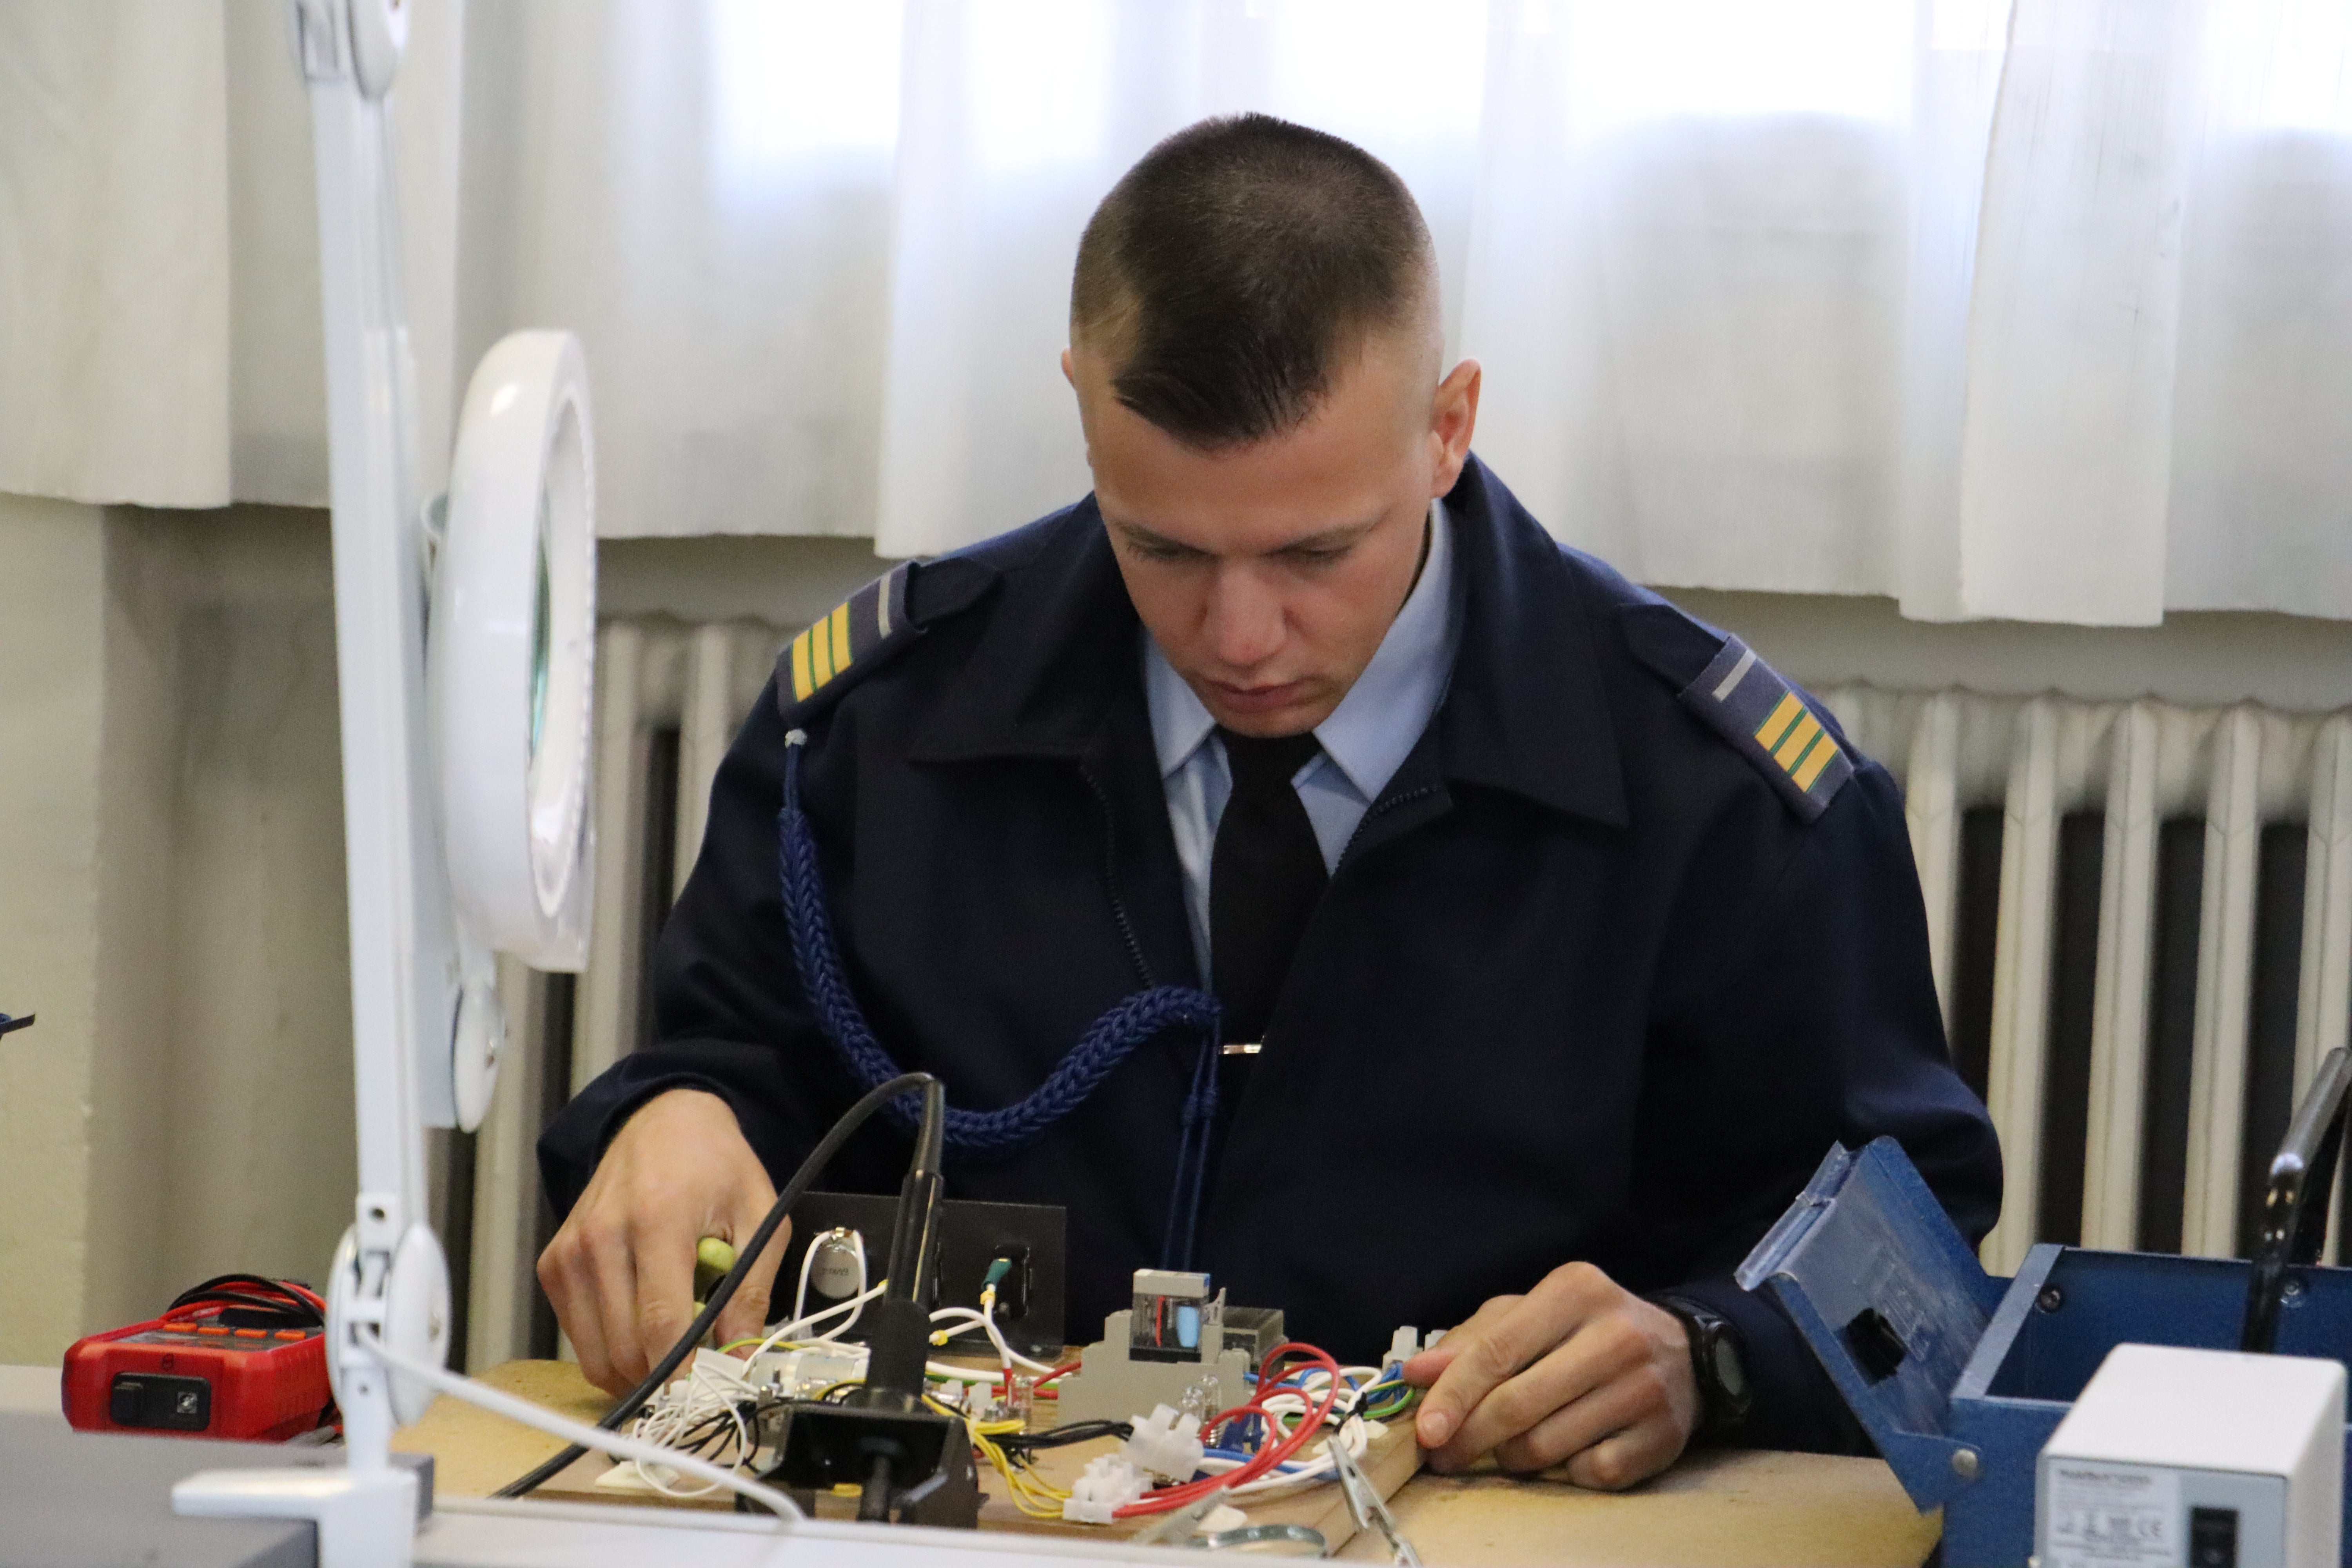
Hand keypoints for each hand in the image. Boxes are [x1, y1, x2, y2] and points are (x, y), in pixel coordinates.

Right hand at [537, 1089, 786, 1396]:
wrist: (661, 1122)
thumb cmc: (716, 1167)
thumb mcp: (761, 1215)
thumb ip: (751, 1289)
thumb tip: (741, 1358)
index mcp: (656, 1220)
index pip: (660, 1322)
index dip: (683, 1372)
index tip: (704, 1394)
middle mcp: (601, 1238)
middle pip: (624, 1347)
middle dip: (664, 1375)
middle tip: (699, 1368)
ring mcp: (569, 1253)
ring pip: (595, 1353)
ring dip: (637, 1366)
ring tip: (673, 1335)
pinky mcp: (553, 1265)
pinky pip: (579, 1335)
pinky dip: (611, 1345)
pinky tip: (642, 1317)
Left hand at [1401, 1262, 1700, 1489]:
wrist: (1682, 1353)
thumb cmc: (1584, 1331)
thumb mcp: (1529, 1315)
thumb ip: (1471, 1340)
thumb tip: (1414, 1373)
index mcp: (1574, 1291)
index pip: (1498, 1350)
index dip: (1454, 1394)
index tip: (1425, 1429)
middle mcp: (1615, 1335)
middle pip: (1518, 1404)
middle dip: (1469, 1436)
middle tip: (1444, 1455)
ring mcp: (1643, 1388)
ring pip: (1546, 1445)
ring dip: (1512, 1456)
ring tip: (1507, 1446)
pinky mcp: (1662, 1436)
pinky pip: (1589, 1472)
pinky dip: (1564, 1471)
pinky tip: (1566, 1450)